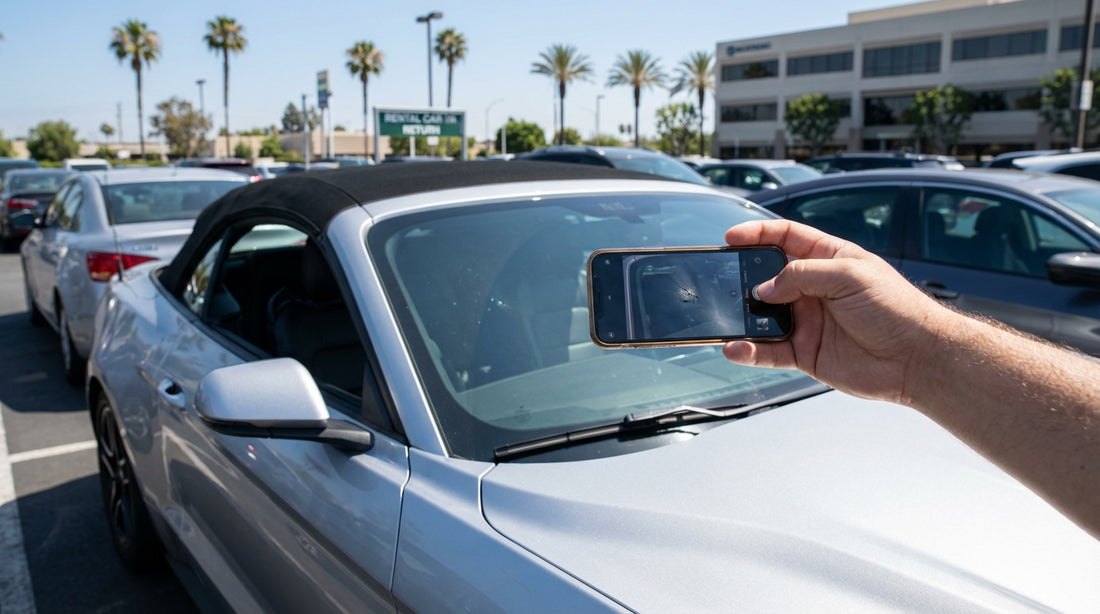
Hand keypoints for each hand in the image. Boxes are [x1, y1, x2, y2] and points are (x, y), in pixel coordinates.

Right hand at [722, 219, 951, 404]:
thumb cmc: (895, 308)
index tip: (731, 238)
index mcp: (829, 259)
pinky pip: (769, 351)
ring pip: (763, 316)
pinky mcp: (805, 352)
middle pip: (768, 275)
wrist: (917, 358)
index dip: (758, 234)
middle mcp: (814, 288)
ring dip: (742, 316)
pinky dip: (749, 350)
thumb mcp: (848, 275)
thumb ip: (802, 275)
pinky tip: (736, 347)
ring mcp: (808, 321)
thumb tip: (764, 288)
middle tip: (722, 279)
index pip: (787, 237)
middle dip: (744, 275)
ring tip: (723, 316)